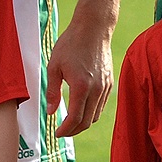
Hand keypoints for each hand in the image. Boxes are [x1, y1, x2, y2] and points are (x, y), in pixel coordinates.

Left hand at [46, 12, 113, 136]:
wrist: (94, 27)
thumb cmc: (72, 43)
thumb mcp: (54, 66)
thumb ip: (53, 91)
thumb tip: (51, 112)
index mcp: (81, 86)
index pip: (75, 119)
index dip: (65, 130)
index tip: (57, 133)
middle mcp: (96, 89)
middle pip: (87, 121)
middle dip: (73, 131)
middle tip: (62, 131)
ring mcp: (105, 86)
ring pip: (96, 115)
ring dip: (83, 122)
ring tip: (71, 121)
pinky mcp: (110, 81)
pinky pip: (102, 104)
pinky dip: (92, 112)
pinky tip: (82, 107)